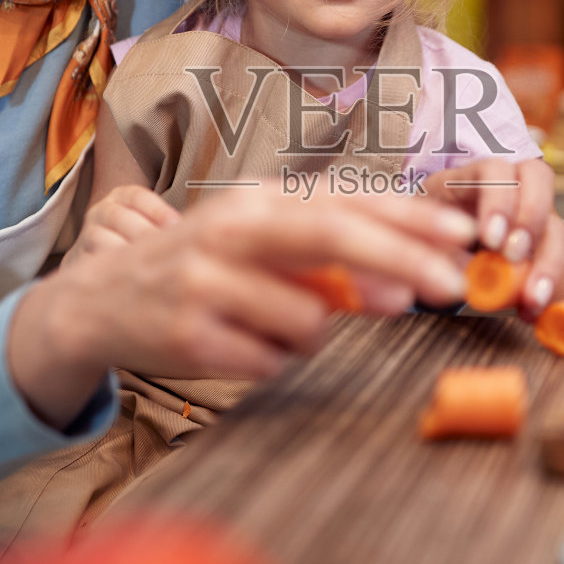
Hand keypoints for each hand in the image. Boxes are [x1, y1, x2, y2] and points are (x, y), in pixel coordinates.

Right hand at [9, 189, 477, 425]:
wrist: (100, 301)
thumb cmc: (201, 268)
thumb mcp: (259, 243)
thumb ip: (328, 257)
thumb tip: (405, 286)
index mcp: (254, 200)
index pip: (347, 202)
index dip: (410, 219)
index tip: (464, 237)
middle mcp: (231, 230)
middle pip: (335, 238)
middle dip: (402, 262)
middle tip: (452, 286)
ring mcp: (207, 282)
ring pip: (308, 319)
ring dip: (310, 334)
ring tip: (267, 323)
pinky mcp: (190, 337)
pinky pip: (271, 362)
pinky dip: (271, 360)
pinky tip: (239, 344)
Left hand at [425, 157, 563, 317]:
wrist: (428, 261)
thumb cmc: (424, 247)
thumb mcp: (424, 247)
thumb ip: (444, 257)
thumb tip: (467, 274)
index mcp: (464, 180)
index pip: (492, 170)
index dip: (498, 200)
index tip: (491, 238)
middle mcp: (504, 186)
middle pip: (537, 177)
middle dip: (530, 217)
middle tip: (514, 256)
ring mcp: (526, 212)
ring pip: (555, 220)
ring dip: (548, 259)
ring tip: (531, 296)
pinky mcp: (540, 239)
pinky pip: (557, 255)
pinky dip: (549, 281)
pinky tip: (534, 306)